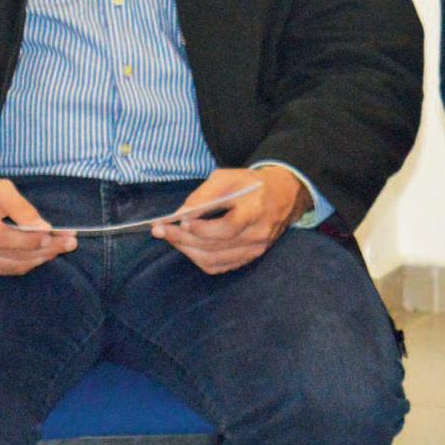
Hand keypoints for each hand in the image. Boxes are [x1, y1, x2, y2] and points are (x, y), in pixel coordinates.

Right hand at [0, 175, 76, 274]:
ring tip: (61, 248)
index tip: (55, 235)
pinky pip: (5, 270)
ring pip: (12, 266)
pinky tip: (41, 255)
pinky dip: (26, 264)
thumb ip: (20, 207)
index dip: (31, 239)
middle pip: (13, 254)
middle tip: (70, 242)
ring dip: (40, 259)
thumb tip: (44, 228)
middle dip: (46, 249)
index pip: (4, 237)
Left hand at [152, 163, 305, 274]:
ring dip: (187, 250)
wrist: (284, 195)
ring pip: (214, 260)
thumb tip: (181, 213)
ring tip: (170, 237)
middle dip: (182, 239)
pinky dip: (199, 258)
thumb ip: (205, 194)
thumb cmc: (252, 184)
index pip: (227, 228)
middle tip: (159, 230)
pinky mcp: (250, 257)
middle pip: (215, 246)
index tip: (180, 221)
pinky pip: (219, 266)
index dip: (201, 229)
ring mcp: (255, 250)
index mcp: (255, 211)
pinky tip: (187, 246)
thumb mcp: (229, 177)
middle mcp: (257, 235)